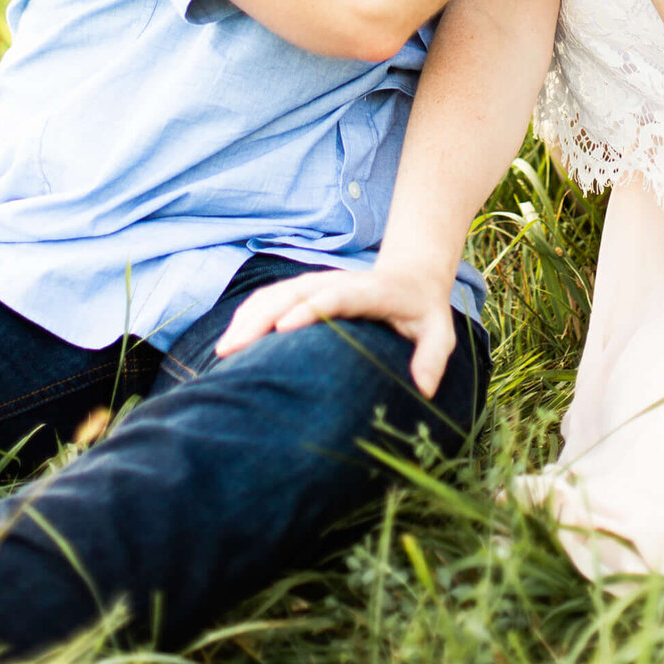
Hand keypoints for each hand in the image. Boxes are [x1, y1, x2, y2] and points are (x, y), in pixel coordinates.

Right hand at [214, 258, 456, 395]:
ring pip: (277, 292)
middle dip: (262, 317)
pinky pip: (273, 296)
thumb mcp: (440, 331)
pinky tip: (232, 339)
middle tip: (233, 350)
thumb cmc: (424, 312)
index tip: (283, 327)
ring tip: (224, 351)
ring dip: (249, 317)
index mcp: (372, 291)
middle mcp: (340, 281)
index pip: (337, 295)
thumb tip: (423, 388)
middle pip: (295, 291)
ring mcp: (320, 282)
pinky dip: (250, 314)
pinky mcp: (307, 289)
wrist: (411, 275)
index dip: (310, 308)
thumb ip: (433, 356)